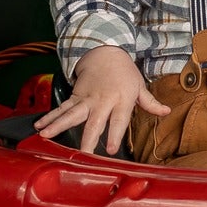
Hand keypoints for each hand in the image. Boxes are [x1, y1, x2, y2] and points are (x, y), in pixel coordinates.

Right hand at [33, 46, 168, 153]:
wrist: (105, 52)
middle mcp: (102, 100)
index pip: (118, 121)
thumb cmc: (124, 73)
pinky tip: (39, 126)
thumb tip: (167, 111)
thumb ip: (150, 103)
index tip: (109, 150)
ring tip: (45, 136)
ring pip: (71, 114)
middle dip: (87, 139)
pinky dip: (50, 117)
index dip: (113, 135)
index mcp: (121, 100)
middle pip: (94, 122)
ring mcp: (86, 99)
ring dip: (58, 125)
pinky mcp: (75, 97)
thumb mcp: (139, 86)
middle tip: (82, 154)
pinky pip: (61, 108)